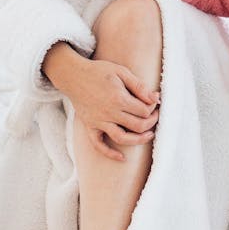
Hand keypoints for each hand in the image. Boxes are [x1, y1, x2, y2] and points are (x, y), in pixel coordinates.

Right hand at [43, 45, 159, 162]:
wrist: (73, 75)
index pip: (144, 111)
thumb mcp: (121, 72)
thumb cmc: (98, 71)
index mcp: (119, 98)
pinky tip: (121, 157)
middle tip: (154, 116)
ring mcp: (99, 121)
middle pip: (137, 126)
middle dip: (150, 122)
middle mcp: (109, 113)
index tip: (153, 102)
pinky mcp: (90, 126)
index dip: (152, 108)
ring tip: (148, 135)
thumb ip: (139, 86)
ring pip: (122, 138)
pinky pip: (99, 144)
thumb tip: (155, 98)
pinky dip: (110, 153)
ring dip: (138, 140)